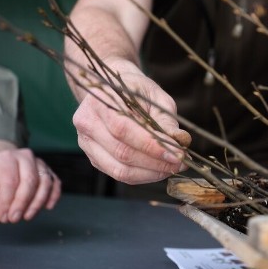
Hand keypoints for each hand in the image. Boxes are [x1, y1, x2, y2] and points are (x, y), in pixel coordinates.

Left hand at [0, 143, 60, 222]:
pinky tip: (48, 207)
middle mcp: (24, 157)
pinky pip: (55, 182)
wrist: (1, 165)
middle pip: (30, 180)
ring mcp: (39, 163)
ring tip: (27, 216)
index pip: (10, 181)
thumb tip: (0, 214)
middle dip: (23, 203)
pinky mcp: (48, 170)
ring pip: (45, 182)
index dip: (7, 202)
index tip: (3, 217)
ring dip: (38, 202)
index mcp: (6, 159)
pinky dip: (54, 195)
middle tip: (15, 219)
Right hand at [72, 62, 190, 184]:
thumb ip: (165, 119)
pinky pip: (118, 173)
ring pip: (119, 169)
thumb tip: (181, 141)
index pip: (124, 130)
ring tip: (173, 168)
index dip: (152, 146)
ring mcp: (86, 143)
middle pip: (121, 152)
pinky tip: (159, 170)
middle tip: (181, 163)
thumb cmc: (136, 92)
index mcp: (100, 102)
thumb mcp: (155, 97)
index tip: (178, 154)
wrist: (113, 92)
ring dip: (151, 173)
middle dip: (156, 162)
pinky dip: (142, 176)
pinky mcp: (93, 157)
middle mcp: (87, 123)